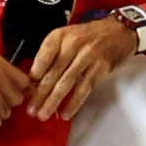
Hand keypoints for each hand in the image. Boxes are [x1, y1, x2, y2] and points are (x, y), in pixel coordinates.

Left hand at [24, 17, 143, 121]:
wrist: (120, 30)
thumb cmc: (90, 35)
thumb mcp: (67, 36)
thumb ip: (52, 54)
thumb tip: (35, 79)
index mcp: (60, 36)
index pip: (42, 58)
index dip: (33, 76)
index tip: (25, 91)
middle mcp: (72, 44)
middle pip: (52, 73)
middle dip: (40, 94)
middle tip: (31, 110)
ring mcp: (87, 56)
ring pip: (66, 83)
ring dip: (53, 101)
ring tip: (43, 114)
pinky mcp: (100, 68)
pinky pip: (84, 89)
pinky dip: (74, 103)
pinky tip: (65, 114)